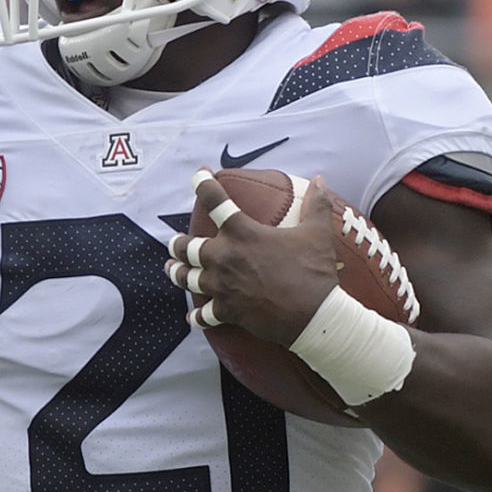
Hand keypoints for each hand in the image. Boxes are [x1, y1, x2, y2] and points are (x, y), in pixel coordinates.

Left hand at [165, 169, 340, 345]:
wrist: (314, 316)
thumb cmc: (314, 272)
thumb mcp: (318, 233)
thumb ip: (317, 205)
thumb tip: (320, 180)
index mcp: (242, 233)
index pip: (215, 200)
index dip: (203, 183)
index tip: (198, 174)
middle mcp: (225, 258)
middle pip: (188, 247)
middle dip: (178, 243)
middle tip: (175, 242)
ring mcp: (222, 286)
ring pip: (186, 278)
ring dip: (177, 272)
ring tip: (171, 268)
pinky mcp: (227, 311)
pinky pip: (203, 315)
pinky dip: (196, 316)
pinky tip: (191, 317)